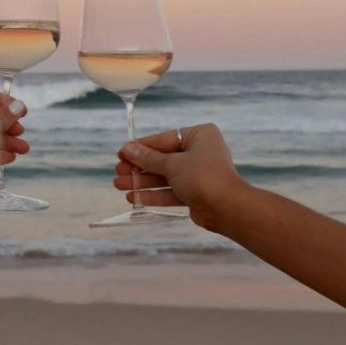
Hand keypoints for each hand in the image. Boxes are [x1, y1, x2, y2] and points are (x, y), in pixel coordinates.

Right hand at [114, 123, 248, 232]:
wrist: (228, 209)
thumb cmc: (202, 177)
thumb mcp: (172, 164)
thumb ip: (148, 158)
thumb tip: (126, 148)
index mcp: (199, 136)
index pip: (164, 139)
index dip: (141, 147)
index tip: (121, 153)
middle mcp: (199, 153)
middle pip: (162, 159)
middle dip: (139, 167)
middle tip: (117, 172)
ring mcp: (197, 174)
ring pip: (164, 177)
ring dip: (142, 182)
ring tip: (119, 186)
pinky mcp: (195, 194)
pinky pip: (170, 191)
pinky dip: (153, 194)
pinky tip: (133, 198)